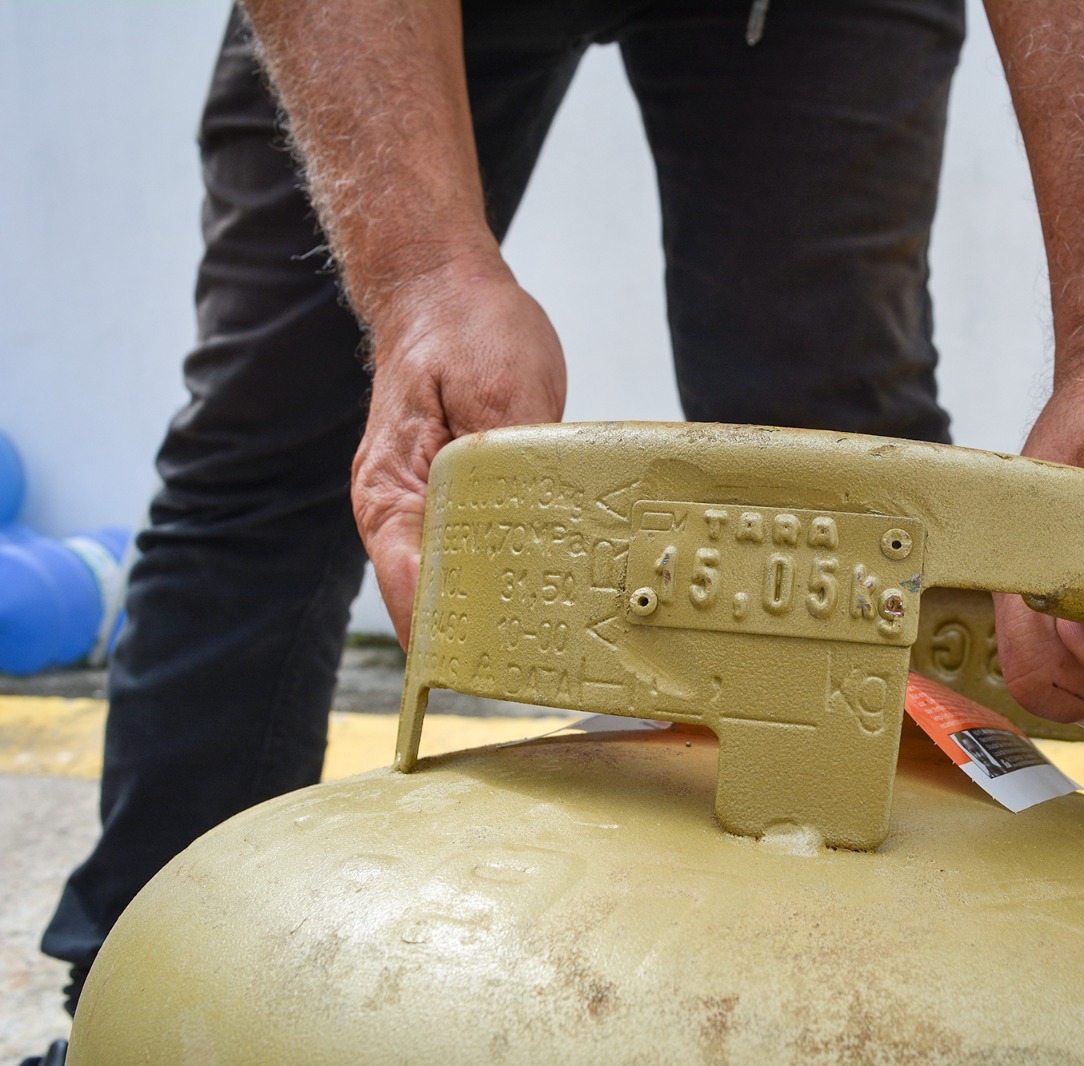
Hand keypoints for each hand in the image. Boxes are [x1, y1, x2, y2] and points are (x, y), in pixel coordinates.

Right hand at [352, 259, 566, 646]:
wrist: (441, 286)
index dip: (456, 640)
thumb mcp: (501, 387)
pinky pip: (486, 549)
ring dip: (507, 608)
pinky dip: (518, 570)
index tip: (502, 671)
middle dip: (490, 636)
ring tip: (565, 644)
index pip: (416, 595)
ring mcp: (430, 509)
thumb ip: (511, 464)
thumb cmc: (463, 327)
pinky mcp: (462, 498)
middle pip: (439, 602)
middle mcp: (401, 515)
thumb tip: (534, 531)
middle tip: (553, 666)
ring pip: (466, 581)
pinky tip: (563, 590)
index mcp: (392, 497)